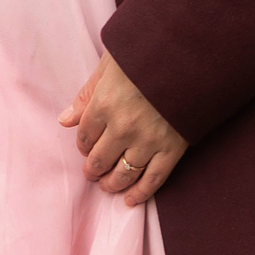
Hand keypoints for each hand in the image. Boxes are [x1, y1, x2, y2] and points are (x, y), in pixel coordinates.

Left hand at [60, 52, 185, 206]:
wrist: (190, 57)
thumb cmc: (147, 54)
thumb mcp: (110, 65)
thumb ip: (87, 94)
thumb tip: (64, 120)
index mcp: (104, 104)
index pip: (84, 135)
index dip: (83, 144)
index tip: (86, 146)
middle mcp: (122, 127)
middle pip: (100, 159)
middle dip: (93, 168)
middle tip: (93, 171)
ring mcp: (147, 140)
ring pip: (123, 174)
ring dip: (111, 184)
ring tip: (107, 185)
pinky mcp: (171, 149)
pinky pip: (153, 179)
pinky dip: (140, 193)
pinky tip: (131, 200)